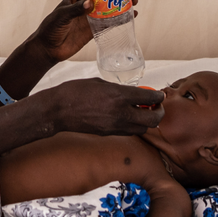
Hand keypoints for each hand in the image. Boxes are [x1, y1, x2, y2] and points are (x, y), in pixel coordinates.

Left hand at [29, 0, 141, 63]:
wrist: (49, 48)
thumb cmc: (51, 28)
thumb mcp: (61, 16)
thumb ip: (75, 9)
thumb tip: (91, 3)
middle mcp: (87, 4)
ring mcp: (92, 16)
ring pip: (112, 6)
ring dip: (124, 2)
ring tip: (134, 1)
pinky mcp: (96, 29)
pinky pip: (111, 21)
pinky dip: (122, 17)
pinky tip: (133, 15)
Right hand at [44, 78, 163, 135]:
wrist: (58, 110)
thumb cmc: (75, 91)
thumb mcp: (100, 83)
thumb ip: (119, 89)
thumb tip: (132, 93)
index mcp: (120, 96)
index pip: (151, 98)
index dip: (159, 96)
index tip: (159, 94)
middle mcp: (121, 113)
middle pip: (153, 119)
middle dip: (159, 112)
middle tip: (156, 106)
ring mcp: (115, 126)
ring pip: (143, 129)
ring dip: (146, 121)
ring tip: (142, 112)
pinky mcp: (109, 133)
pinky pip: (129, 131)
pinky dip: (133, 125)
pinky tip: (128, 117)